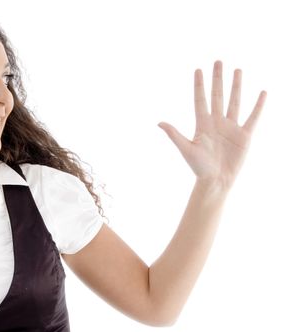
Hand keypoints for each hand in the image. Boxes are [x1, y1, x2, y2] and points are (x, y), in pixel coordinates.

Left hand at [158, 60, 266, 188]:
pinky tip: (261, 92)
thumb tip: (159, 123)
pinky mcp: (244, 135)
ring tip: (237, 70)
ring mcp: (231, 127)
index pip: (200, 99)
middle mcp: (216, 122)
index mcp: (202, 124)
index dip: (199, 85)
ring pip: (234, 101)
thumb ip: (174, 134)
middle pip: (217, 95)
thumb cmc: (198, 167)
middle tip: (218, 61)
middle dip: (218, 79)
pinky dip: (258, 105)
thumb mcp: (186, 149)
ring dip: (236, 86)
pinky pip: (253, 117)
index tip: (198, 69)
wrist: (215, 181)